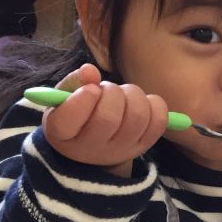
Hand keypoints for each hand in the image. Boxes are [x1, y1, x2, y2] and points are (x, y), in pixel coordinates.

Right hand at [41, 63, 168, 175]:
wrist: (96, 144)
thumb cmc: (78, 115)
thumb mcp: (66, 98)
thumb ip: (74, 82)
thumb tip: (90, 71)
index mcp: (62, 134)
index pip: (68, 120)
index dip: (83, 99)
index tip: (90, 89)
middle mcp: (91, 148)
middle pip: (108, 117)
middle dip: (112, 92)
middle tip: (108, 90)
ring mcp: (121, 150)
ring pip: (137, 116)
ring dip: (134, 95)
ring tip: (124, 96)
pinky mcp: (144, 145)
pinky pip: (159, 120)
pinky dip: (154, 103)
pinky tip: (141, 103)